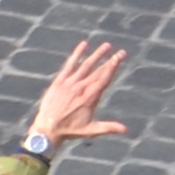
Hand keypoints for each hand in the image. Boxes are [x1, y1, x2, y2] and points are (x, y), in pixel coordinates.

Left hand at [26, 36, 131, 152]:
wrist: (48, 127)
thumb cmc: (71, 130)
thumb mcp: (92, 130)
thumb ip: (109, 127)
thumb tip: (126, 130)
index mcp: (90, 97)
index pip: (105, 78)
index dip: (113, 67)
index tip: (120, 58)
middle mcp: (81, 87)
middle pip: (99, 70)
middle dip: (110, 60)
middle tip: (121, 52)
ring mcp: (70, 83)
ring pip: (86, 65)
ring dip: (97, 55)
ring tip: (106, 45)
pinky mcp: (60, 81)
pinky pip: (70, 64)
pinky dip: (77, 54)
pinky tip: (84, 44)